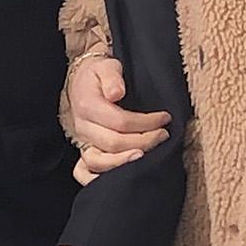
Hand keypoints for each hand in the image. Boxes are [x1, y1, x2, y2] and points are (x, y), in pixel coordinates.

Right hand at [67, 56, 169, 185]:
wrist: (82, 82)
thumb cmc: (99, 74)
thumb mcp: (107, 66)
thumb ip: (113, 77)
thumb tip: (117, 93)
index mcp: (88, 105)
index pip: (120, 122)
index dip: (145, 123)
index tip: (164, 119)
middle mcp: (82, 127)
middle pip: (113, 144)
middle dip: (143, 142)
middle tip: (163, 136)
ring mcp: (81, 142)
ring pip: (99, 162)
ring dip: (125, 163)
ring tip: (148, 157)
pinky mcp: (83, 151)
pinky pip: (83, 173)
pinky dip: (98, 180)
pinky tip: (120, 178)